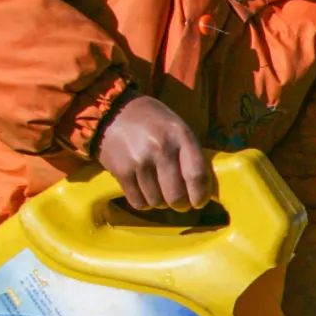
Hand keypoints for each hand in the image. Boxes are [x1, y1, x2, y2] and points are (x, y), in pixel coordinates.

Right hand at [96, 96, 211, 210]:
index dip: (201, 195)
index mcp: (180, 135)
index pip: (197, 175)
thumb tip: (203, 188)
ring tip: (158, 189)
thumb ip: (190, 154)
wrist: (111, 111)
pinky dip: (144, 202)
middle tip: (179, 201)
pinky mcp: (122, 171)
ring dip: (160, 202)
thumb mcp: (177, 127)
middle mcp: (161, 148)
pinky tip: (144, 190)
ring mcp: (140, 161)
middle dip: (180, 204)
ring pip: (158, 202)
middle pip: (176, 196)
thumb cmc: (152, 122)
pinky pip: (139, 202)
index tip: (199, 202)